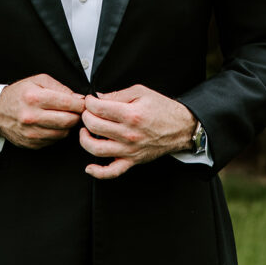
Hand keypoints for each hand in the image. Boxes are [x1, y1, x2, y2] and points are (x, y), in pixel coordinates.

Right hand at [0, 74, 84, 148]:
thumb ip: (60, 87)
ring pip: (63, 132)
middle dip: (77, 115)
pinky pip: (54, 140)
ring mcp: (32, 132)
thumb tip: (78, 98)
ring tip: (63, 116)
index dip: (80, 103)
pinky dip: (58, 132)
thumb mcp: (38, 81)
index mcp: (34, 97)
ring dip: (68, 125)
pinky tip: (53, 124)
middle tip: (77, 110)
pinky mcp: (32, 143)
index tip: (84, 103)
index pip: (67, 102)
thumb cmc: (19, 94)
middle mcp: (32, 116)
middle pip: (68, 120)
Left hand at [80, 84, 196, 179]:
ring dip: (85, 139)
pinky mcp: (132, 161)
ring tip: (86, 131)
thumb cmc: (162, 109)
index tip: (90, 100)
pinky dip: (98, 172)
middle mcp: (129, 134)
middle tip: (88, 111)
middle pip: (94, 126)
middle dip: (86, 116)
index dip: (89, 102)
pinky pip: (112, 171)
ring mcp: (129, 150)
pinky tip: (89, 167)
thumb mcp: (141, 92)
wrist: (181, 127)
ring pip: (97, 149)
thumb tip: (98, 97)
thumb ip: (117, 94)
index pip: (98, 108)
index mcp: (131, 114)